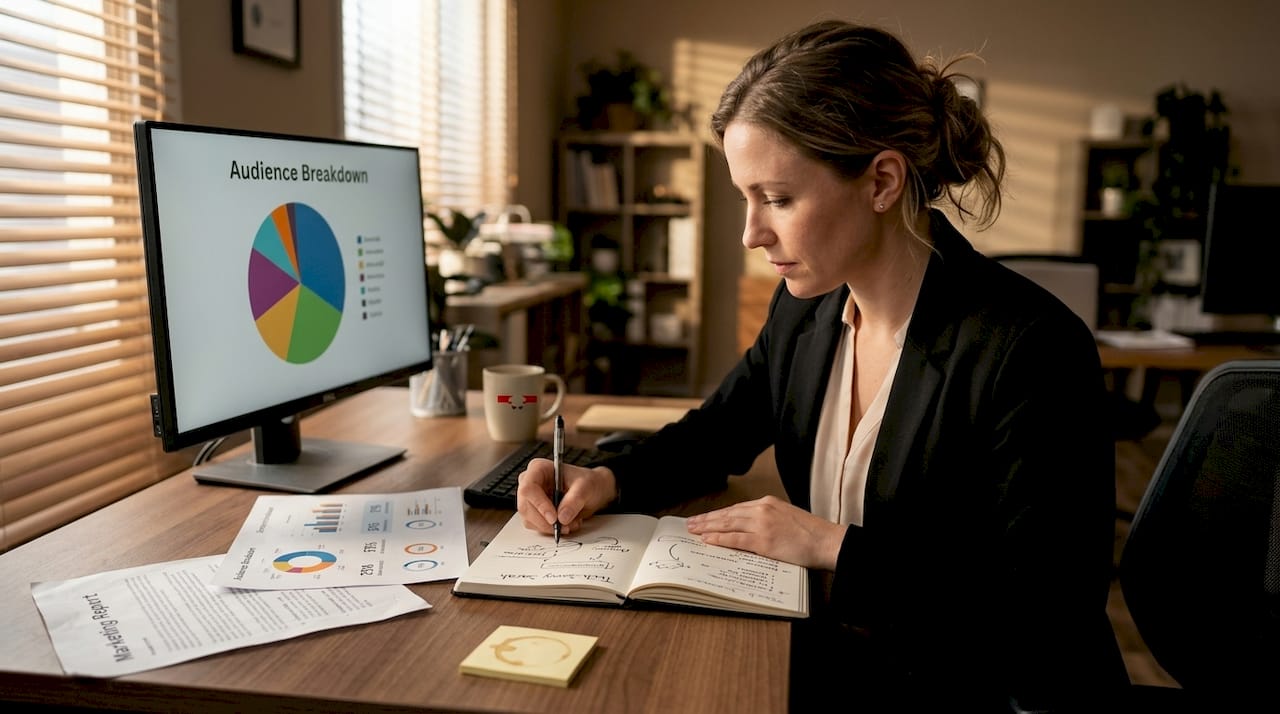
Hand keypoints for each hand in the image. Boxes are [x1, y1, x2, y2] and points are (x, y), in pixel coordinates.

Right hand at [516, 458, 616, 536]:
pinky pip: (534, 526)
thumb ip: (574, 500)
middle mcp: (530, 482)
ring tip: (570, 523)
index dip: (539, 504)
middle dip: (545, 521)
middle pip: (525, 506)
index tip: (554, 518)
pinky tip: (565, 524)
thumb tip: (562, 517)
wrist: (591, 491)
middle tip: (565, 526)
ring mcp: (530, 498)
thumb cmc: (587, 482)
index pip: (529, 488)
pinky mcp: (533, 511)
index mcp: (539, 469)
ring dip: (549, 527)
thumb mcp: (586, 487)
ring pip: (529, 519)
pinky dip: (550, 529)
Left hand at [685, 496, 846, 569]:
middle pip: (728, 514)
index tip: (706, 518)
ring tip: (694, 531)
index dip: (719, 514)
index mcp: (768, 503)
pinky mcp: (764, 541)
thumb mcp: (787, 518)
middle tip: (691, 523)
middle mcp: (763, 510)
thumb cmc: (811, 533)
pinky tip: (708, 540)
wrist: (827, 541)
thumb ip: (768, 520)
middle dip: (707, 519)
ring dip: (708, 528)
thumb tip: (749, 530)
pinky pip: (736, 540)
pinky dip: (720, 539)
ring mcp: (762, 525)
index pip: (737, 509)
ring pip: (728, 525)